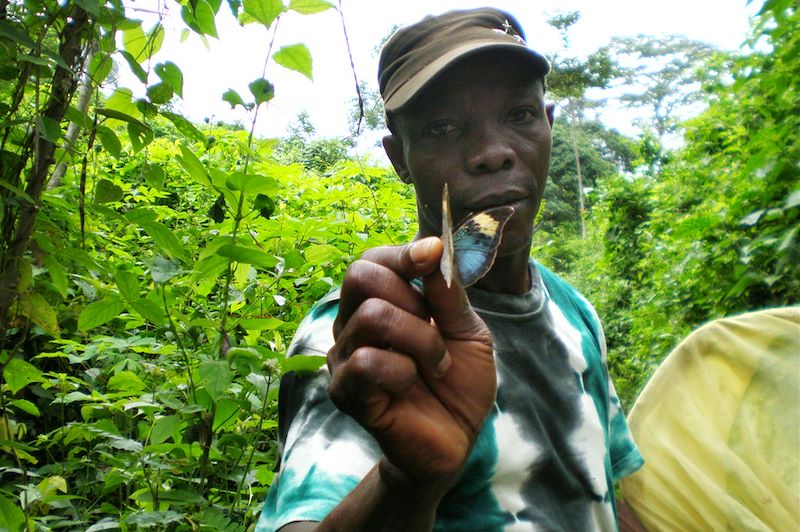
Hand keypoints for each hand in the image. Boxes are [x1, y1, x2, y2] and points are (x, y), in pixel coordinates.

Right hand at [327, 237, 495, 485]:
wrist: (456, 439)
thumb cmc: (459, 383)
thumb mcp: (469, 331)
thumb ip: (449, 294)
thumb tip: (434, 247)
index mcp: (379, 303)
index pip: (371, 260)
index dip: (403, 254)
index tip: (433, 255)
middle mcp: (353, 324)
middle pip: (360, 275)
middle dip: (412, 297)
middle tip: (435, 328)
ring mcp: (344, 356)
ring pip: (372, 316)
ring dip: (421, 339)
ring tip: (437, 364)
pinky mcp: (344, 390)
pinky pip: (366, 362)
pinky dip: (403, 371)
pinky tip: (411, 386)